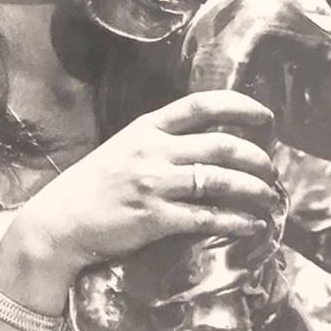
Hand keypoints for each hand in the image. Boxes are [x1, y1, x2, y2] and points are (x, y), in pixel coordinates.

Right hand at [4, 92, 278, 305]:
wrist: (58, 222)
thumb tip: (209, 143)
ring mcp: (153, 184)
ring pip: (220, 181)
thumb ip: (160, 143)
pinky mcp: (154, 219)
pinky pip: (206, 217)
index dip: (239, 107)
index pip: (201, 106)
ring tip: (270, 198)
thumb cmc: (92, 186)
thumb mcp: (123, 149)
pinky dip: (236, 221)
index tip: (266, 116)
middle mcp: (152, 151)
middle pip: (220, 145)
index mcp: (146, 128)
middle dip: (256, 157)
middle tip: (272, 170)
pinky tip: (252, 225)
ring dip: (254, 189)